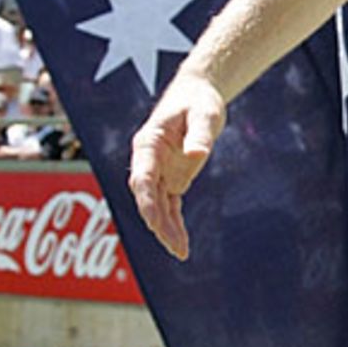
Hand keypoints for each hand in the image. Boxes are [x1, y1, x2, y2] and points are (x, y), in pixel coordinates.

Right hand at [128, 72, 226, 260]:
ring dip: (166, 229)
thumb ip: (200, 133)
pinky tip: (181, 244)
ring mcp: (158, 171)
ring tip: (181, 252)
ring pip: (157, 206)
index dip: (146, 201)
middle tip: (176, 247)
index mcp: (147, 144)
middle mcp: (148, 161)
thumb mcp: (205, 113)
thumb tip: (198, 154)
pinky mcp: (171, 177)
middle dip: (159, 223)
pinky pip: (169, 204)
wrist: (197, 94)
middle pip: (147, 198)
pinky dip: (174, 223)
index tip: (153, 221)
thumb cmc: (199, 100)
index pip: (142, 178)